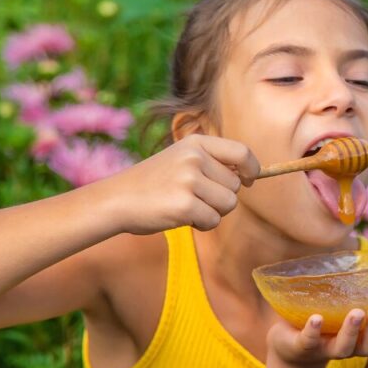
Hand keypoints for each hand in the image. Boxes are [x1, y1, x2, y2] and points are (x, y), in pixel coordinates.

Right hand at [100, 134, 259, 234]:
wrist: (116, 200)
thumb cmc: (153, 183)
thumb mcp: (180, 158)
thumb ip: (211, 162)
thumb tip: (248, 174)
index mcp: (195, 143)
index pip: (241, 152)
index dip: (251, 168)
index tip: (248, 179)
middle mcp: (194, 158)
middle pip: (235, 185)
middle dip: (221, 196)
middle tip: (195, 197)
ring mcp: (189, 180)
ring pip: (228, 204)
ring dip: (213, 211)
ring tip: (187, 206)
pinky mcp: (184, 205)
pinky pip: (213, 220)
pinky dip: (202, 224)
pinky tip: (181, 217)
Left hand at [266, 301, 367, 367]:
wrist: (290, 347)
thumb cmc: (326, 317)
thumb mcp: (344, 302)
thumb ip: (358, 283)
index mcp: (366, 335)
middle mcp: (351, 346)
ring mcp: (326, 348)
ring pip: (344, 347)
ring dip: (351, 330)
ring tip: (356, 312)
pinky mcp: (302, 347)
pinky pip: (308, 342)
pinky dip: (313, 330)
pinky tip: (316, 318)